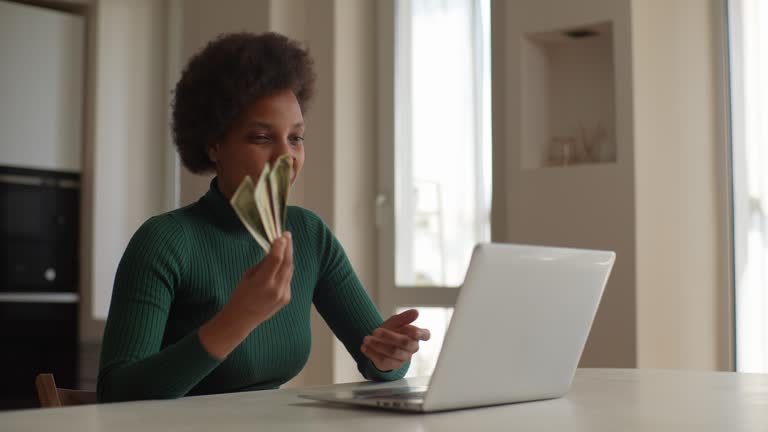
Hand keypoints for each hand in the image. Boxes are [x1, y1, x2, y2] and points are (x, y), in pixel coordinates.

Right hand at [199, 232, 292, 358]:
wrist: (241, 320)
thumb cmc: (240, 295)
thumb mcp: (248, 275)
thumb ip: (263, 264)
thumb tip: (274, 251)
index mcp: (263, 283)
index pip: (276, 259)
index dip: (280, 245)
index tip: (281, 235)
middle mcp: (276, 289)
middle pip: (287, 263)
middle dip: (288, 247)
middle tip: (287, 235)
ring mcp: (283, 295)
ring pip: (289, 270)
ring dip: (288, 257)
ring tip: (285, 246)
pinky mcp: (286, 298)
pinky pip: (288, 279)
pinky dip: (285, 270)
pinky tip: (281, 264)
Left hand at [361, 309, 430, 371]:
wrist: (380, 343)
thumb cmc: (392, 331)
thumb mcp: (396, 322)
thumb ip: (404, 318)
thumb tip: (416, 312)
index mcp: (416, 336)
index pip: (425, 335)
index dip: (420, 333)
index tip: (410, 329)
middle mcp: (412, 348)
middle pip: (405, 343)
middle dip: (389, 336)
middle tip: (375, 331)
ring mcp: (403, 358)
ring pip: (393, 352)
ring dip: (378, 345)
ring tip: (366, 339)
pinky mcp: (392, 365)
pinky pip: (383, 361)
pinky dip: (372, 353)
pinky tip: (364, 347)